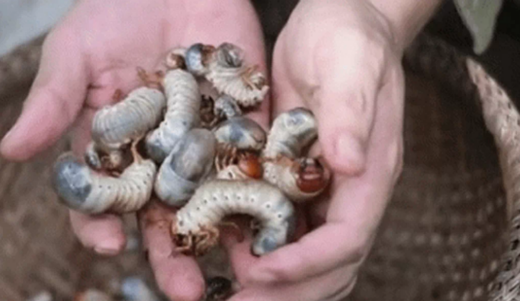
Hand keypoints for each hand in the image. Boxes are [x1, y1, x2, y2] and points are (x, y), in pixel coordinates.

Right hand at [0, 0, 267, 299]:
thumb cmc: (116, 10)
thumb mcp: (78, 54)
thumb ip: (55, 102)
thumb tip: (10, 150)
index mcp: (120, 149)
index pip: (109, 200)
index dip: (105, 224)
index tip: (109, 244)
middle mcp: (164, 155)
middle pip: (168, 215)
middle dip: (175, 253)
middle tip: (185, 291)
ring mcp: (207, 142)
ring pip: (215, 200)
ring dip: (224, 237)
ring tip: (234, 270)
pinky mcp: (244, 123)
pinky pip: (254, 161)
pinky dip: (264, 191)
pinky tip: (272, 221)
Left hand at [223, 0, 405, 299]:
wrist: (340, 24)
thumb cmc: (348, 38)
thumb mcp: (350, 65)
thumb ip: (351, 113)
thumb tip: (350, 165)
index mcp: (371, 171)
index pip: (346, 238)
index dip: (306, 263)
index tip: (260, 272)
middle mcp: (351, 189)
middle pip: (329, 262)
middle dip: (286, 289)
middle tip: (236, 300)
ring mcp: (326, 187)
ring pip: (307, 253)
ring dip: (272, 279)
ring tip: (228, 285)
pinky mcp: (300, 176)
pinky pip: (284, 225)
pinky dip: (259, 244)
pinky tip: (226, 242)